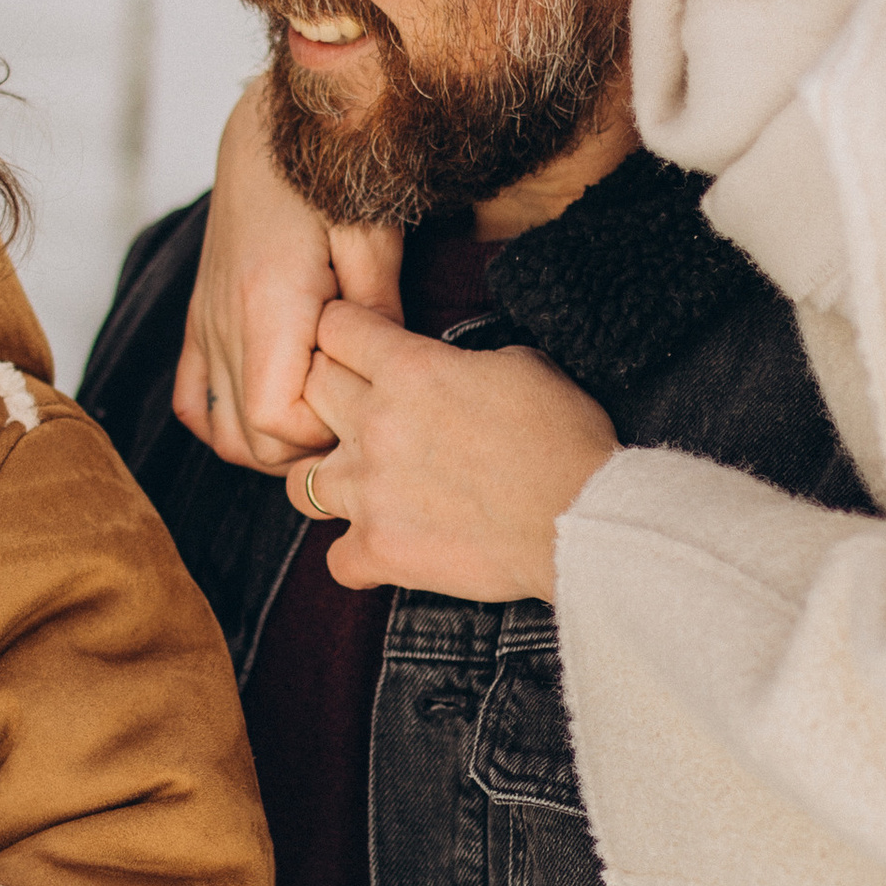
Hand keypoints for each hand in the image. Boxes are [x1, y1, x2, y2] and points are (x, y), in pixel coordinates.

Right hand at [172, 81, 403, 472]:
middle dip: (303, 447)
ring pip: (220, 433)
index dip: (323, 432)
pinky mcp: (201, 318)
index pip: (277, 421)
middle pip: (248, 442)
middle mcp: (224, 324)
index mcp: (267, 306)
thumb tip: (392, 370)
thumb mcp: (371, 233)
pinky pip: (191, 401)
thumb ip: (378, 308)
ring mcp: (206, 325)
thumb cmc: (325, 172)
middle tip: (351, 410)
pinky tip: (268, 402)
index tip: (360, 400)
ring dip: (267, 442)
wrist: (266, 127)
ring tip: (318, 412)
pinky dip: (223, 420)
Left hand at [286, 302, 618, 602]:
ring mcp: (370, 492)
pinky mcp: (380, 550)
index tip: (360, 348)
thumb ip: (463, 359)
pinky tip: (384, 547)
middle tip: (365, 414)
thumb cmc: (565, 439)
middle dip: (332, 398)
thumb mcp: (522, 365)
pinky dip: (356, 556)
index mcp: (410, 369)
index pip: (333, 327)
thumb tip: (447, 365)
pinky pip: (334, 558)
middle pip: (309, 394)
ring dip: (331, 479)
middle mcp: (376, 425)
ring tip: (365, 486)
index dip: (345, 334)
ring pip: (300, 480)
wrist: (585, 520)